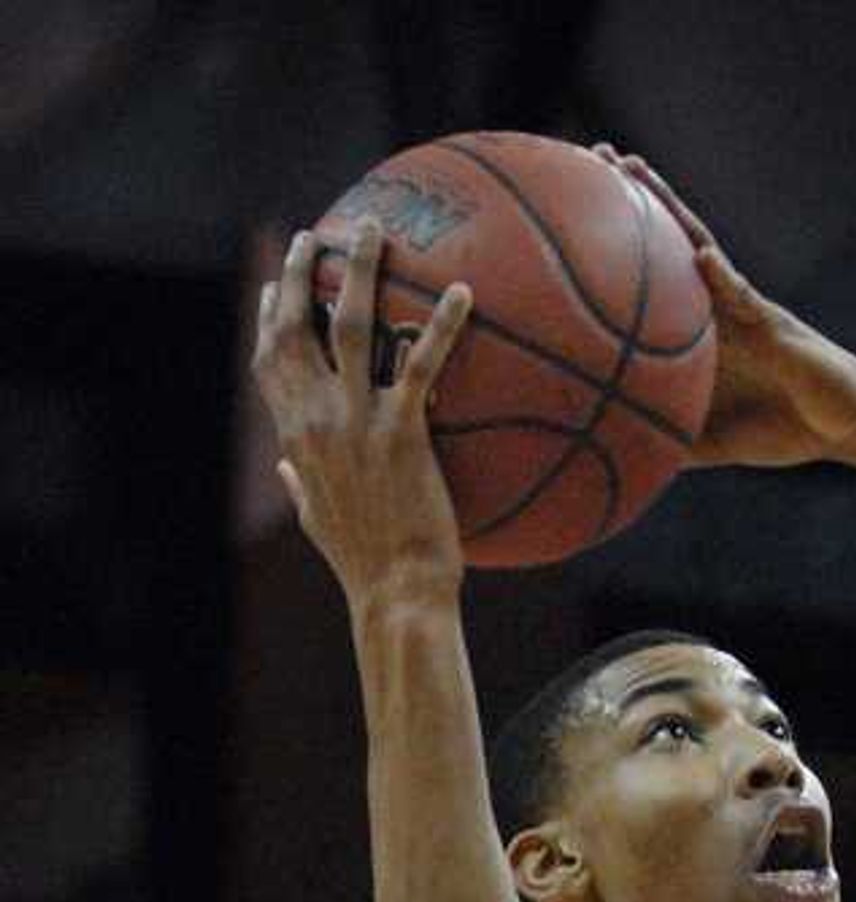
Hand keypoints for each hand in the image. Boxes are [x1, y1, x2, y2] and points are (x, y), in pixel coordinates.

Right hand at [252, 217, 470, 607]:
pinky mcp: (401, 433)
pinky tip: (463, 292)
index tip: (269, 287)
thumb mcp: (317, 522)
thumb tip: (287, 469)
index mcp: (296, 437)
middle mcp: (317, 419)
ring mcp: (356, 422)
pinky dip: (441, 325)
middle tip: (315, 236)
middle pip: (295, 326)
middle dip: (298, 274)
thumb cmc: (364, 566)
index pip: (269, 363)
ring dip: (358, 270)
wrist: (395, 594)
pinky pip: (422, 364)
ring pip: (349, 324)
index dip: (266, 318)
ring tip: (374, 229)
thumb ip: (299, 485)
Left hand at [593, 145, 855, 471]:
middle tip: (591, 156)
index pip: (653, 277)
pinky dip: (722, 279)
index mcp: (700, 331)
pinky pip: (745, 296)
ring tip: (632, 167)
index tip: (574, 215)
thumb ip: (673, 439)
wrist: (849, 427)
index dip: (618, 245)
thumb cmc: (786, 429)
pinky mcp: (775, 323)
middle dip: (634, 198)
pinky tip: (700, 258)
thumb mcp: (716, 442)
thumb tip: (621, 454)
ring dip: (668, 207)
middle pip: (669, 240)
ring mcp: (745, 308)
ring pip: (700, 246)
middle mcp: (717, 306)